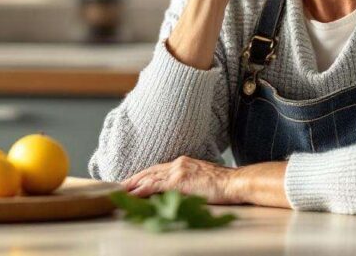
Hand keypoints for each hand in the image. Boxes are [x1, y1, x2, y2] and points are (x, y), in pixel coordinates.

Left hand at [122, 156, 238, 203]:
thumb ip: (188, 181)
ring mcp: (178, 170)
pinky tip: (133, 193)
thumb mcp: (202, 179)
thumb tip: (179, 191)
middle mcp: (178, 163)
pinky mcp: (179, 180)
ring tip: (121, 190)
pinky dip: (142, 189)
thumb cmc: (224, 184)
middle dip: (134, 178)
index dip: (144, 175)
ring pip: (150, 177)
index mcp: (184, 162)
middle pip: (151, 171)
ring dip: (134, 184)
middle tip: (120, 185)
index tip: (133, 180)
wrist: (235, 182)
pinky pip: (155, 185)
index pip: (158, 168)